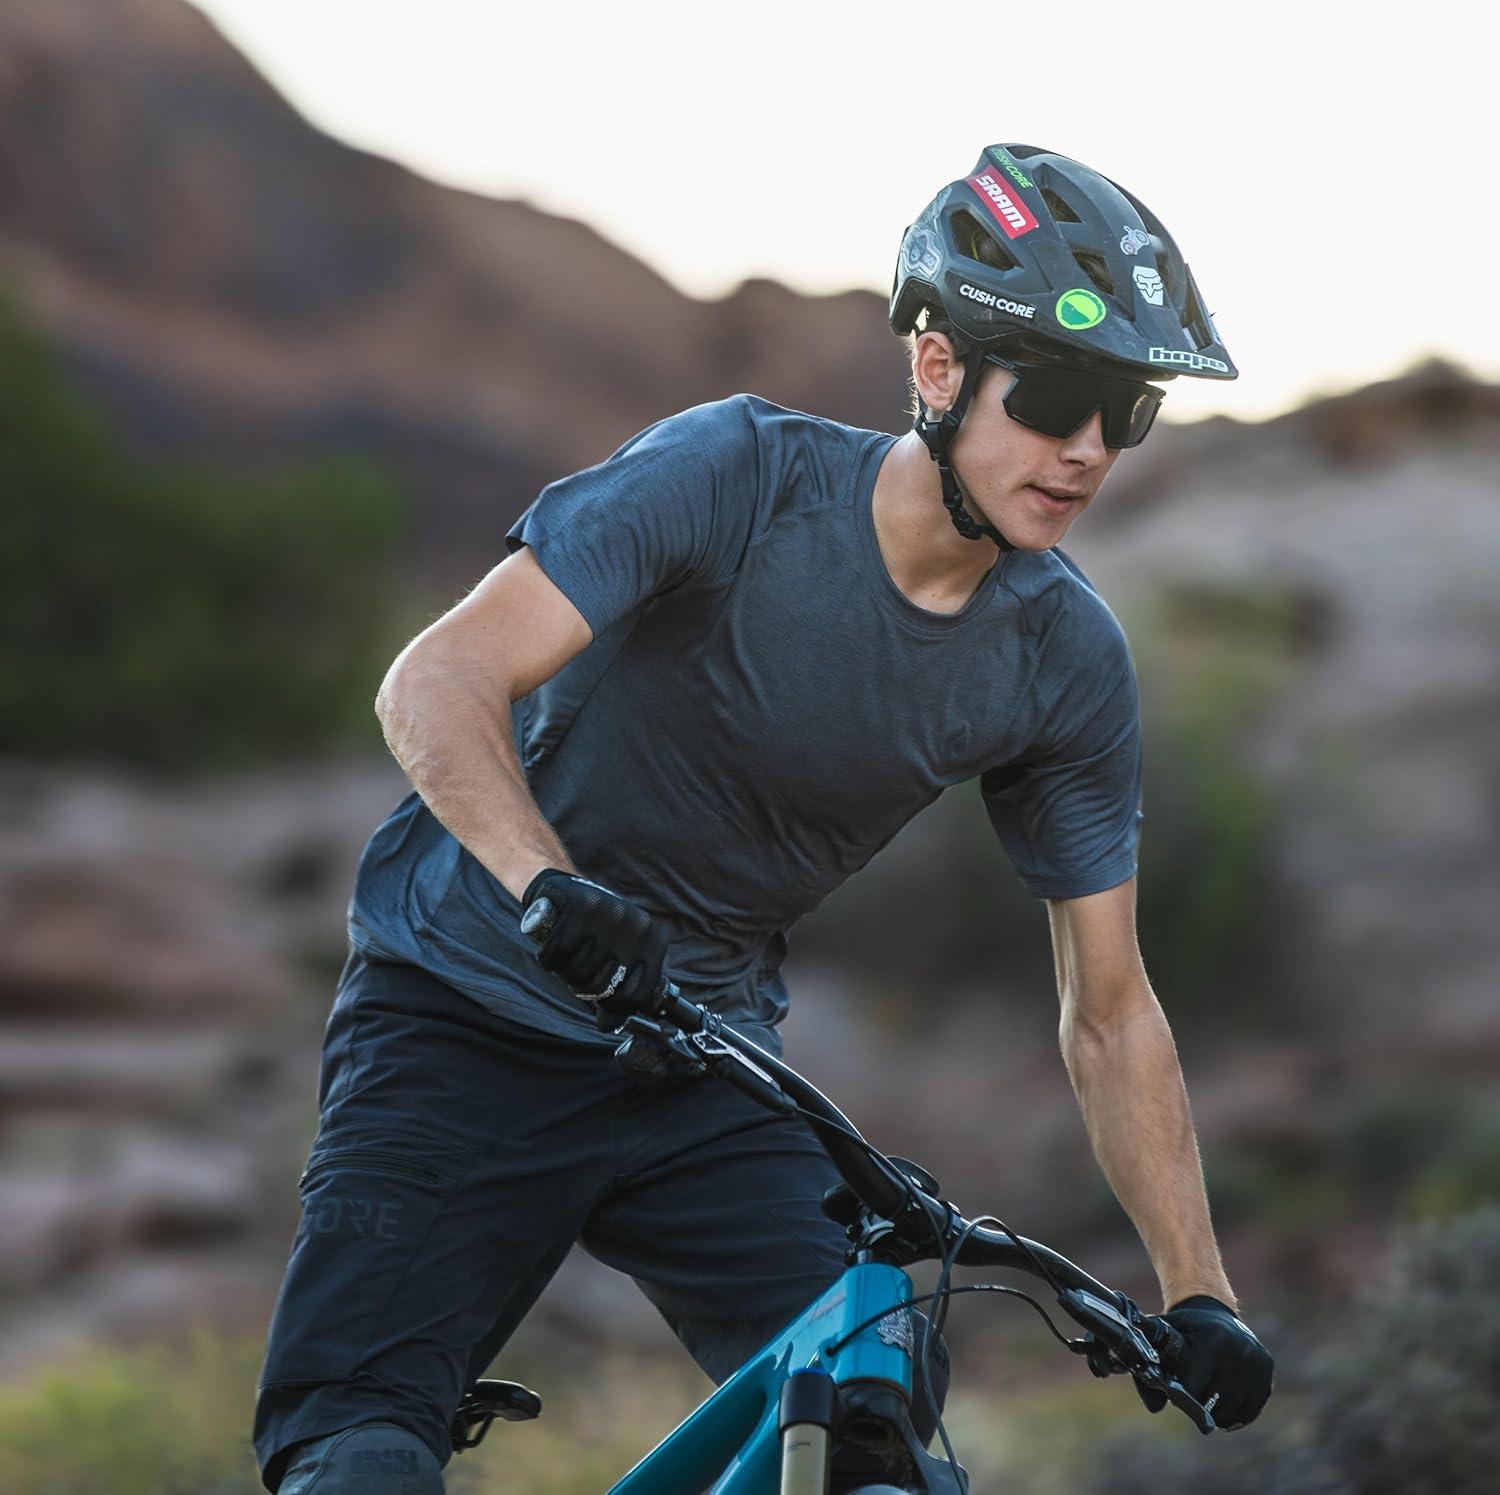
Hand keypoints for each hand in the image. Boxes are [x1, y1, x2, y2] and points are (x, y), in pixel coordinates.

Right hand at [522, 868, 669, 1024]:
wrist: (567, 891)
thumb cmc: (596, 932)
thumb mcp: (620, 955)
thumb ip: (620, 988)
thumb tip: (609, 1026)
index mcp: (655, 941)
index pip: (639, 996)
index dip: (615, 1005)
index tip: (601, 998)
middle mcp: (639, 926)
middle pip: (602, 987)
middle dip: (583, 987)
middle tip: (577, 972)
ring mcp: (612, 914)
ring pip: (579, 972)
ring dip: (564, 972)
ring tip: (567, 958)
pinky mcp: (582, 906)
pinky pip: (558, 953)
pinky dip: (547, 958)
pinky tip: (550, 951)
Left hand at [1138, 1294, 1272, 1428]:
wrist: (1213, 1311)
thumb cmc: (1184, 1328)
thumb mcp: (1164, 1334)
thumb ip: (1152, 1365)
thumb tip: (1154, 1408)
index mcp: (1214, 1340)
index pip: (1194, 1388)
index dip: (1181, 1396)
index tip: (1174, 1393)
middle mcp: (1240, 1350)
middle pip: (1214, 1403)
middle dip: (1197, 1405)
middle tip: (1189, 1396)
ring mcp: (1256, 1361)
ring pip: (1232, 1411)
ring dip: (1216, 1414)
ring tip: (1204, 1399)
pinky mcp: (1266, 1369)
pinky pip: (1250, 1410)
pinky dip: (1235, 1414)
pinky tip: (1222, 1404)